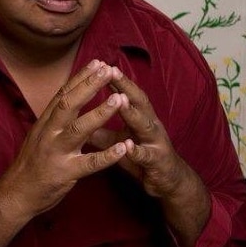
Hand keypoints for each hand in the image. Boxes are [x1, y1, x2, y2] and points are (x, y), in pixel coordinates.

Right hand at [0, 60, 128, 218]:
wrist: (16, 194)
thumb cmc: (31, 164)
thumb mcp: (39, 135)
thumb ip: (54, 118)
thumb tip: (68, 96)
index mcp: (44, 123)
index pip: (63, 94)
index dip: (80, 77)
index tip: (97, 63)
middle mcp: (49, 133)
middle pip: (69, 104)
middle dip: (90, 86)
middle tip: (108, 70)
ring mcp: (56, 153)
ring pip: (79, 129)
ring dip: (101, 113)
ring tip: (119, 99)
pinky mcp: (65, 173)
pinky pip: (90, 163)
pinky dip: (108, 155)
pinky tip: (124, 147)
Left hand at [89, 67, 210, 246]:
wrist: (168, 183)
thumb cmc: (141, 157)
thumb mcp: (118, 142)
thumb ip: (100, 131)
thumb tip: (76, 120)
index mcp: (140, 118)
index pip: (126, 93)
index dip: (114, 79)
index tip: (100, 64)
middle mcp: (150, 125)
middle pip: (138, 102)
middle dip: (125, 86)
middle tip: (111, 71)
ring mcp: (156, 143)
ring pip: (144, 125)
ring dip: (131, 113)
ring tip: (119, 100)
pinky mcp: (158, 163)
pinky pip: (147, 156)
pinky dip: (138, 151)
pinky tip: (129, 146)